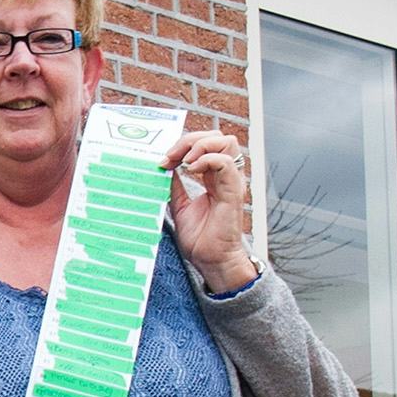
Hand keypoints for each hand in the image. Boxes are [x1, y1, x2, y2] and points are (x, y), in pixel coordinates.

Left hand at [165, 127, 256, 291]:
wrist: (212, 260)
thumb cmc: (201, 238)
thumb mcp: (179, 205)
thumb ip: (175, 185)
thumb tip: (164, 167)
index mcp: (214, 177)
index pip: (207, 144)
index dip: (184, 145)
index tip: (163, 159)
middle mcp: (225, 176)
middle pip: (218, 137)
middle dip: (191, 139)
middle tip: (171, 156)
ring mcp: (231, 182)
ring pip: (226, 142)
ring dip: (200, 146)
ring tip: (183, 162)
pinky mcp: (233, 192)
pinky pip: (225, 163)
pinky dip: (206, 160)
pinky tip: (190, 171)